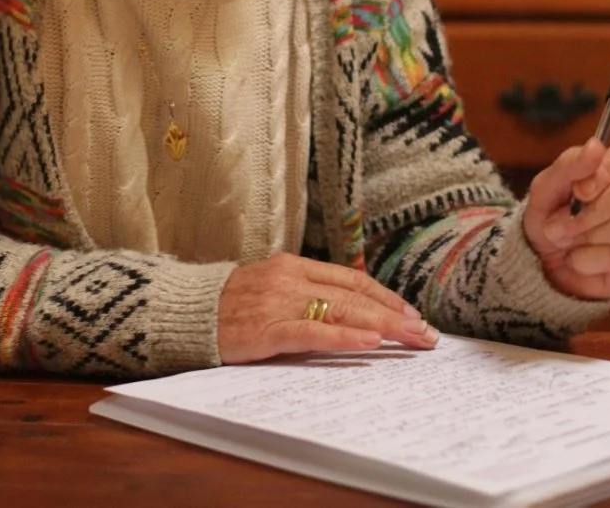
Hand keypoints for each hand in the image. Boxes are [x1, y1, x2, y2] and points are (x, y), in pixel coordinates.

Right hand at [217, 253, 437, 364]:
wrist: (184, 311)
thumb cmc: (230, 304)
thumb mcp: (272, 288)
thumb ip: (306, 294)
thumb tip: (351, 312)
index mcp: (294, 266)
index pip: (352, 280)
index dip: (386, 297)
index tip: (414, 314)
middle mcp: (290, 279)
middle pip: (354, 296)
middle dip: (395, 315)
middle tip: (426, 334)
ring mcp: (278, 303)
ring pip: (340, 312)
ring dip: (381, 327)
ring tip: (410, 339)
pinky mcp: (264, 329)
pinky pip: (310, 333)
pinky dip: (342, 339)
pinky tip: (367, 344)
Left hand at [524, 134, 609, 299]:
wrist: (546, 260)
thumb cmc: (550, 214)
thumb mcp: (546, 187)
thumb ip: (570, 165)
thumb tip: (595, 146)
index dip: (607, 169)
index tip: (579, 190)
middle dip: (584, 215)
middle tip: (555, 227)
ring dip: (585, 238)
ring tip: (566, 240)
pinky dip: (589, 260)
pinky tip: (579, 258)